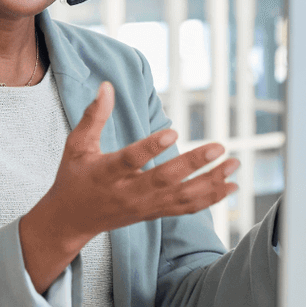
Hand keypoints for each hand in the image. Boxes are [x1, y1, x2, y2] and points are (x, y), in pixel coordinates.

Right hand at [20, 81, 238, 291]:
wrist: (72, 219)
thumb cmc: (74, 177)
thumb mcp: (76, 145)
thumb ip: (93, 116)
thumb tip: (107, 87)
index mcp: (106, 172)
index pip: (131, 159)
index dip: (151, 147)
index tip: (173, 132)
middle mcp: (128, 192)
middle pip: (165, 179)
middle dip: (194, 165)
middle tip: (218, 147)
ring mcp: (144, 206)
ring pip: (182, 197)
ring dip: (211, 182)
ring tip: (233, 164)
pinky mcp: (154, 213)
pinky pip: (186, 208)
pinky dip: (211, 199)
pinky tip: (230, 187)